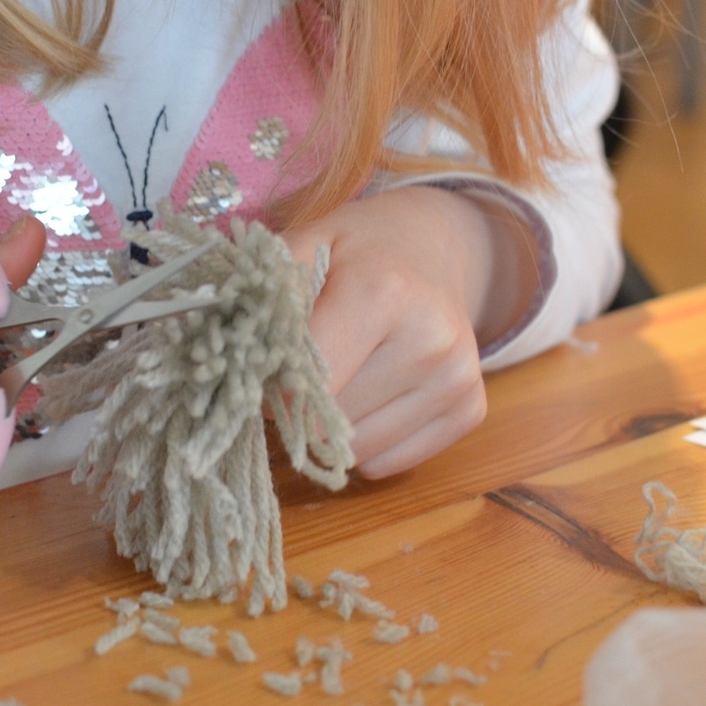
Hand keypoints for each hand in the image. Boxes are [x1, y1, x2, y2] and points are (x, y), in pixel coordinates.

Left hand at [281, 186, 536, 478]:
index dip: (270, 384)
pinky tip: (371, 392)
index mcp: (383, 292)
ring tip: (341, 375)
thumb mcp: (307, 242)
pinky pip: (386, 463)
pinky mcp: (470, 410)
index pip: (306, 379)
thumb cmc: (359, 247)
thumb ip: (270, 295)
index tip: (263, 367)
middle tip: (301, 369)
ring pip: (357, 451)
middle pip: (329, 420)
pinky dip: (364, 442)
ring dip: (330, 428)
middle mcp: (430, 341)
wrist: (437, 244)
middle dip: (300, 406)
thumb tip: (235, 358)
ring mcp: (457, 380)